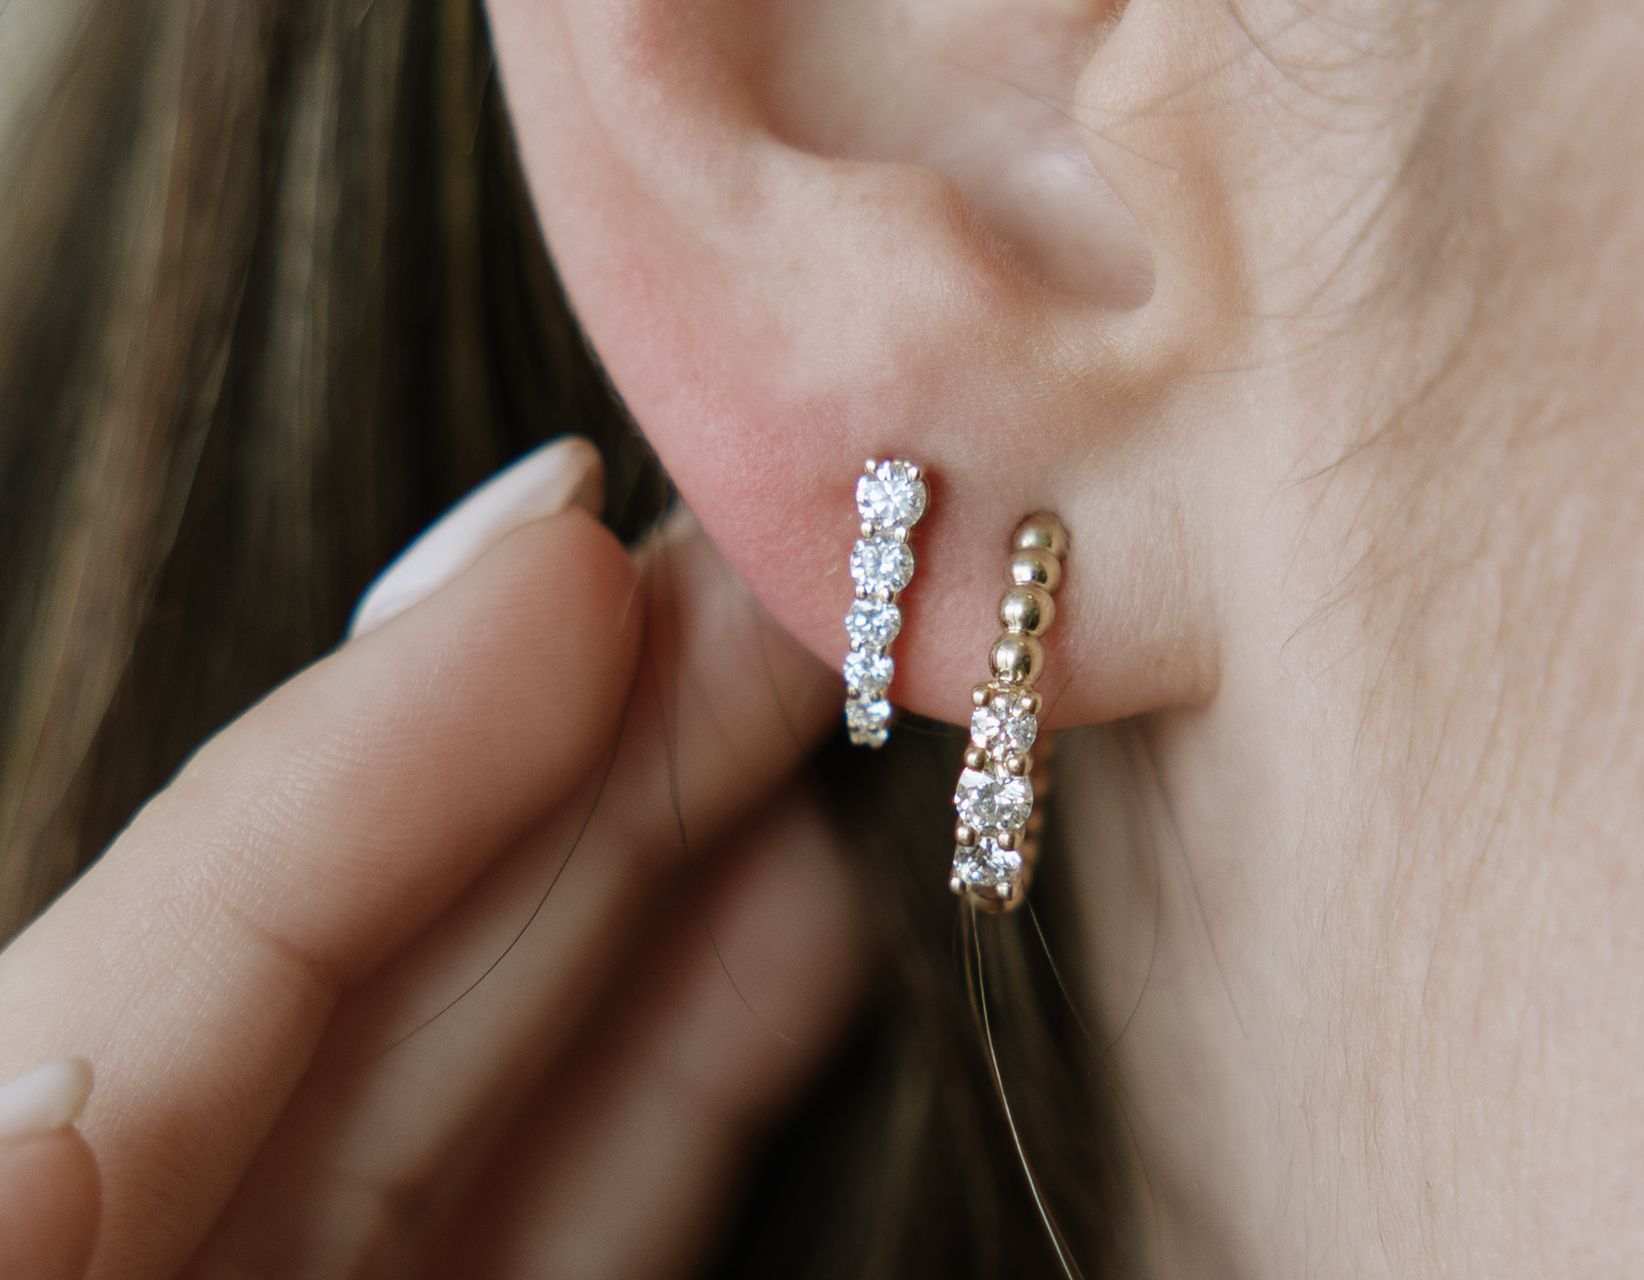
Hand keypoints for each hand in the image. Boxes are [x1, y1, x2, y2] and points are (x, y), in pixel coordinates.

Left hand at [0, 441, 861, 1278]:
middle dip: (603, 728)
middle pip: (405, 946)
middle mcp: (206, 1236)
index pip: (192, 947)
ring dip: (698, 842)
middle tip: (775, 550)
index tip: (572, 564)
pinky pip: (621, 1188)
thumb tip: (42, 1136)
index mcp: (64, 1219)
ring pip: (538, 1044)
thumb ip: (26, 1279)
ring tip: (837, 668)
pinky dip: (722, 1041)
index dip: (376, 752)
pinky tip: (814, 888)